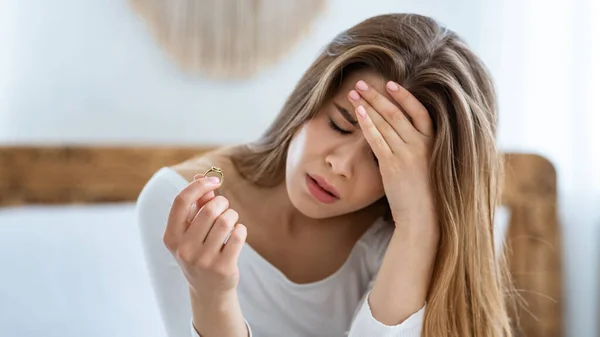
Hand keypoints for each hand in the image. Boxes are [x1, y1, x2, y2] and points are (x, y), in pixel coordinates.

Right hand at [163, 175, 247, 297]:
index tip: (214, 181)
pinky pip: (238, 235)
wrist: (208, 289)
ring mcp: (203, 260)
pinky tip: (236, 235)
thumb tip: (203, 177)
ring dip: (232, 215)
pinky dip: (240, 229)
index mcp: (171, 237)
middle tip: (225, 207)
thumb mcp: (191, 230)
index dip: (199, 186)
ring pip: (226, 221)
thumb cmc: (199, 251)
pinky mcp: (222, 267)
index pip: (181, 201)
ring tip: (231, 221)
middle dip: (222, 203)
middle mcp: (184, 249)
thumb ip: (197, 204)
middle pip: (209, 209)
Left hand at [347, 80, 437, 240]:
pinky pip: (377, 139)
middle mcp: (421, 145)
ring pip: (385, 123)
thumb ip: (416, 148)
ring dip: (367, 105)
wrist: (423, 217)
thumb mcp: (426, 165)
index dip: (404, 96)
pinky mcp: (393, 165)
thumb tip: (398, 134)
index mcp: (433, 143)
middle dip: (376, 96)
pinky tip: (357, 112)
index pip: (419, 111)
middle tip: (361, 83)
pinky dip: (367, 124)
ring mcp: (407, 154)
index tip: (390, 83)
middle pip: (396, 113)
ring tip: (353, 93)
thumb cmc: (424, 194)